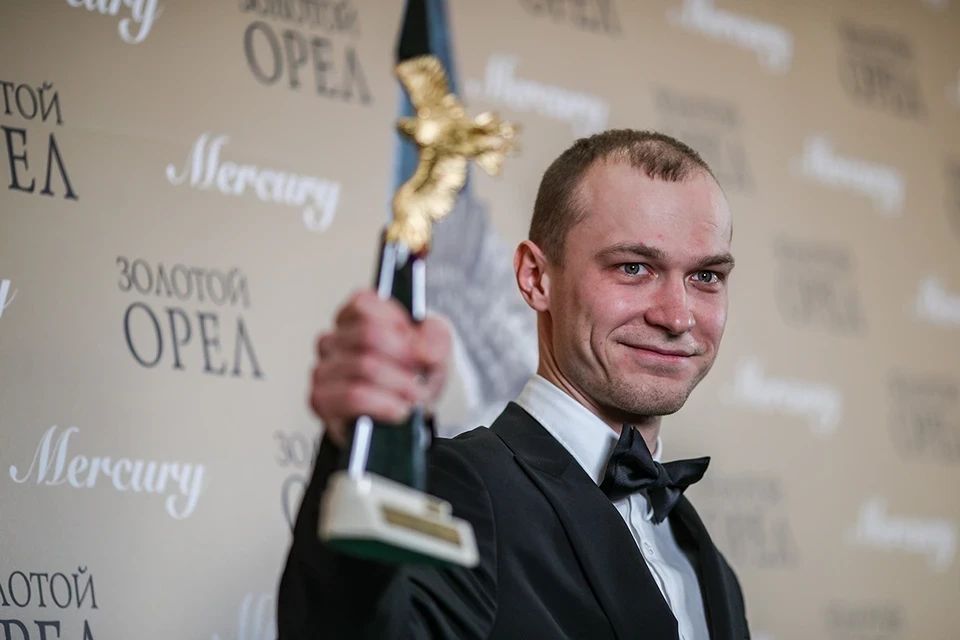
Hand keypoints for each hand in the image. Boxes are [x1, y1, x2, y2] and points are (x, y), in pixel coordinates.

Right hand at [309, 289, 451, 446]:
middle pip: (368, 334)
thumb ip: (435, 338)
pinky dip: (384, 403)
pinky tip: (398, 410)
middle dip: (403, 356)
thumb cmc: (414, 376)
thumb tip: (424, 351)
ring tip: (414, 396)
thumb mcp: (435, 348)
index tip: (414, 340)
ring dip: (399, 384)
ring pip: (364, 366)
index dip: (396, 322)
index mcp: (355, 318)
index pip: (364, 303)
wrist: (406, 417)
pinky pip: (354, 396)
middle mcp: (333, 340)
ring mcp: (323, 369)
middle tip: (420, 373)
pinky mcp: (321, 400)